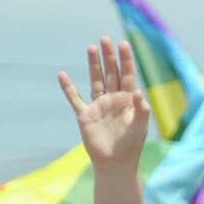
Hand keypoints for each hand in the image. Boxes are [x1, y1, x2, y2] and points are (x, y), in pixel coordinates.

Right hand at [58, 36, 151, 171]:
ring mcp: (98, 106)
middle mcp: (113, 99)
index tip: (123, 44)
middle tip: (105, 39)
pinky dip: (68, 88)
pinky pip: (75, 99)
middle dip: (109, 56)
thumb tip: (138, 92)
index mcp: (128, 100)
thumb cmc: (131, 147)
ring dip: (93, 64)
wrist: (115, 164)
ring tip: (91, 47)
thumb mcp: (140, 127)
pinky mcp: (85, 116)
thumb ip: (141, 110)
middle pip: (111, 73)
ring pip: (95, 80)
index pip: (128, 75)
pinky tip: (62, 75)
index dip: (126, 60)